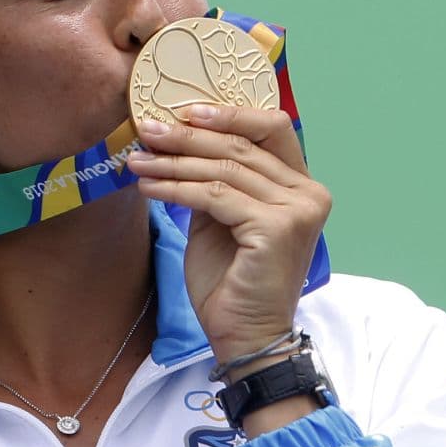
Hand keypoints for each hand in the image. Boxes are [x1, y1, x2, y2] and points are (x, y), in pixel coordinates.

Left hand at [127, 104, 331, 366]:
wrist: (245, 336)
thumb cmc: (232, 281)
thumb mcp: (222, 218)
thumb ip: (216, 180)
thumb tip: (178, 139)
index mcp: (302, 186)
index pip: (272, 128)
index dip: (228, 114)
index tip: (183, 110)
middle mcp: (308, 193)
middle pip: (242, 146)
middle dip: (187, 136)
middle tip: (146, 128)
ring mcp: (297, 211)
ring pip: (224, 169)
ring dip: (173, 162)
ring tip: (137, 159)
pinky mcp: (276, 229)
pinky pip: (214, 197)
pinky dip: (176, 188)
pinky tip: (148, 187)